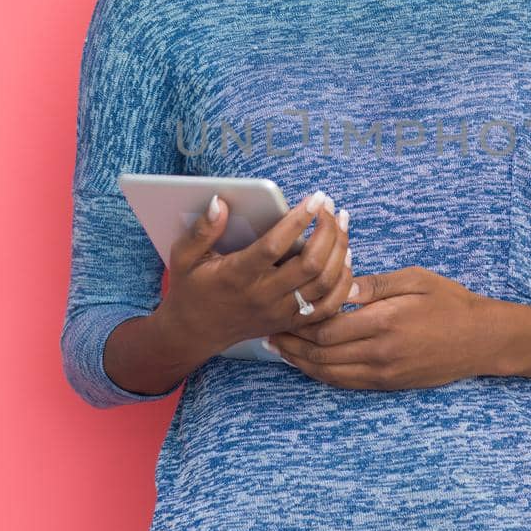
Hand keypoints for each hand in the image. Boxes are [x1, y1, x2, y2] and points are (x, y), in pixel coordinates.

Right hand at [159, 189, 355, 357]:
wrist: (195, 332)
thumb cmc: (191, 287)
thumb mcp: (184, 257)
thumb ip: (202, 230)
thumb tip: (220, 202)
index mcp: (237, 276)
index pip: (274, 246)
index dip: (298, 220)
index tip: (315, 198)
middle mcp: (262, 296)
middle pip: (310, 264)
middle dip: (328, 232)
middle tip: (332, 207)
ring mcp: (279, 312)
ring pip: (324, 284)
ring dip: (340, 251)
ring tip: (342, 223)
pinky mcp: (290, 322)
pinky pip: (327, 306)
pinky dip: (342, 282)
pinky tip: (346, 257)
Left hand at [266, 266, 487, 389]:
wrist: (482, 340)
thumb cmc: (450, 302)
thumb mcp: (414, 280)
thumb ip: (374, 284)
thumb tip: (339, 284)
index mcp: (384, 322)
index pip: (327, 328)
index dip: (300, 322)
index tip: (282, 310)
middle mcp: (380, 353)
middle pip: (322, 354)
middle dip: (291, 345)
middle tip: (268, 333)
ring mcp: (384, 373)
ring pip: (330, 374)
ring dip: (301, 363)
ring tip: (280, 350)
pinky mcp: (389, 384)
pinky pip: (347, 383)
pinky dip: (322, 375)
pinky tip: (309, 365)